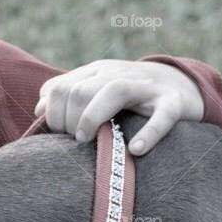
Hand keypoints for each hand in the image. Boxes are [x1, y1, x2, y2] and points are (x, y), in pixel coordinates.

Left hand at [35, 59, 204, 155]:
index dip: (52, 115)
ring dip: (92, 118)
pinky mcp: (174, 103)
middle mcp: (120, 74)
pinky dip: (149, 133)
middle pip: (80, 90)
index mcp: (97, 72)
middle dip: (69, 120)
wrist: (183, 85)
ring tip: (88, 141)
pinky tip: (135, 150)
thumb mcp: (96, 90)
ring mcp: (148, 87)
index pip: (59, 88)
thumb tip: (38, 109)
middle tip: (76, 141)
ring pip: (114, 90)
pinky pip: (162, 115)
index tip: (59, 135)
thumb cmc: (130, 98)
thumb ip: (66, 95)